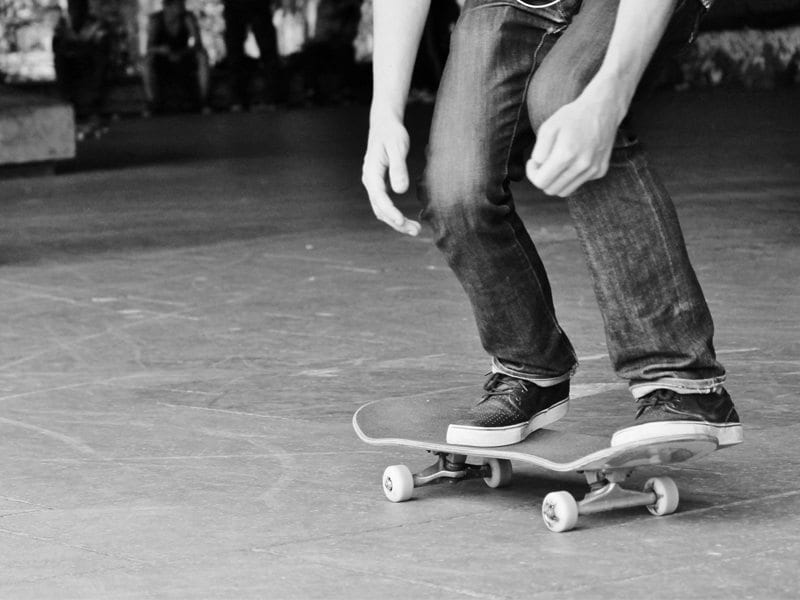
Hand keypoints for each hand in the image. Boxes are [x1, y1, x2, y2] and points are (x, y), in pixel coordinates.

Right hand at [361, 115, 420, 235]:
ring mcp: (373, 184)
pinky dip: (394, 214)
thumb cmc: (392, 133)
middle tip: (416, 231)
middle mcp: (369, 181)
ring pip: (381, 209)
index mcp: (371, 172)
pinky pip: (384, 204)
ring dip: (396, 222)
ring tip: (415, 229)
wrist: (384, 123)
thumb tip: (401, 191)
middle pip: (380, 209)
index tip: (402, 221)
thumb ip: (399, 168)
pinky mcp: (379, 184)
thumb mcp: (397, 147)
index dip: (390, 212)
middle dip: (396, 222)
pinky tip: (407, 220)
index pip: (379, 198)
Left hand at [526, 91, 622, 197]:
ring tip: (556, 163)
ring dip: (556, 181)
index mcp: (566, 154)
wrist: (603, 109)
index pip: (541, 182)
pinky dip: (571, 176)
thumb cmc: (572, 117)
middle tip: (543, 163)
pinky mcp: (601, 171)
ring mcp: (593, 170)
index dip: (532, 174)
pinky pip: (578, 183)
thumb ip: (538, 152)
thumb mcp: (547, 128)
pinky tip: (573, 160)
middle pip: (552, 190)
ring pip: (565, 191)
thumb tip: (538, 169)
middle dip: (543, 179)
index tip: (533, 162)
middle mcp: (582, 166)